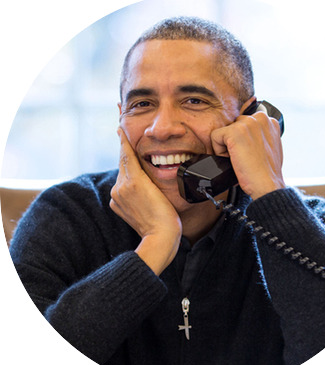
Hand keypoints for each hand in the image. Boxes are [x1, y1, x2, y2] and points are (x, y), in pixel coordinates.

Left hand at [110, 128, 181, 274]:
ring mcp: (117, 197)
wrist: (160, 236)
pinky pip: (121, 188)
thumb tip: (131, 158)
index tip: (119, 128)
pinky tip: (136, 185)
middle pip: (124, 164)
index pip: (126, 155)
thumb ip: (142, 170)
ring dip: (129, 170)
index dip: (123, 140)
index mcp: (132, 181)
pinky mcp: (117, 206)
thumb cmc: (167, 214)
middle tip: (127, 139)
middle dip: (126, 153)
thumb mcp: (158, 187)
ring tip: (138, 167)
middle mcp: (120, 188)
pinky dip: (127, 182)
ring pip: (123, 176)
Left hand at [211, 108, 284, 199]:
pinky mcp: (234, 131)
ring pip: (224, 131)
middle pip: (233, 126)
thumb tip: (250, 136)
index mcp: (269, 121)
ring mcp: (247, 123)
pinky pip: (215, 136)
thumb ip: (261, 136)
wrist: (267, 184)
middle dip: (234, 142)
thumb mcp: (270, 147)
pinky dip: (219, 151)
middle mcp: (260, 118)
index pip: (244, 124)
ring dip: (227, 147)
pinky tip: (232, 159)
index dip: (243, 140)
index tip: (250, 153)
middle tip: (244, 157)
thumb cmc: (268, 172)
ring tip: (239, 159)